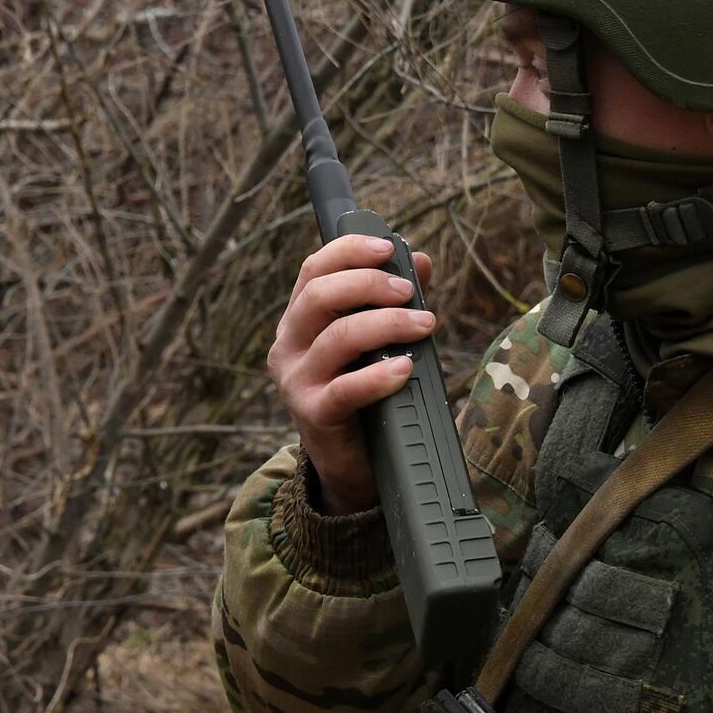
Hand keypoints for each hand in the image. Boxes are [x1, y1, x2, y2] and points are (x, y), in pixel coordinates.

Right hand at [267, 233, 436, 514]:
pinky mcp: (312, 413)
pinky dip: (379, 375)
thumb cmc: (365, 394)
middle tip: (409, 293)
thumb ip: (395, 300)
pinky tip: (406, 368)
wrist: (351, 463)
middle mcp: (287, 345)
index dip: (349, 251)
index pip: (313, 271)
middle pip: (320, 296)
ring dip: (387, 324)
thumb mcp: (376, 342)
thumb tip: (420, 261)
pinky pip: (346, 389)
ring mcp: (295, 380)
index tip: (388, 248)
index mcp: (299, 320)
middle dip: (370, 285)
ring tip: (424, 326)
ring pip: (337, 337)